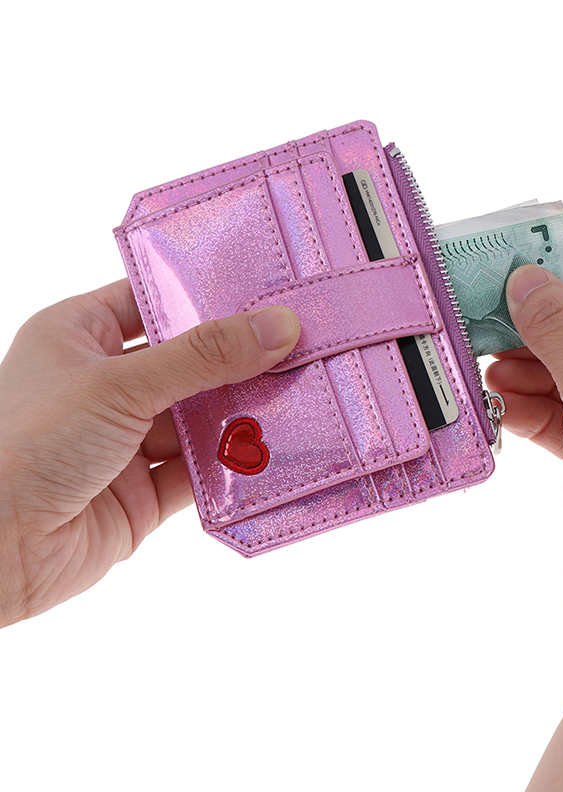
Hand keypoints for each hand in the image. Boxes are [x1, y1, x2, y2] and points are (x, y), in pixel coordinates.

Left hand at [0, 280, 299, 626]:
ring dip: (241, 416)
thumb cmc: (27, 443)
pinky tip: (271, 453)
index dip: (205, 296)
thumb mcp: (120, 384)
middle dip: (238, 362)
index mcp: (79, 337)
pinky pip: (200, 473)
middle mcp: (103, 386)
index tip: (264, 292)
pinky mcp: (142, 492)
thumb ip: (204, 357)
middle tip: (300, 347)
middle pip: (187, 364)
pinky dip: (232, 466)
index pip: (152, 302)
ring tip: (299, 396)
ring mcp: (124, 441)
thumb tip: (278, 326)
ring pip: (199, 420)